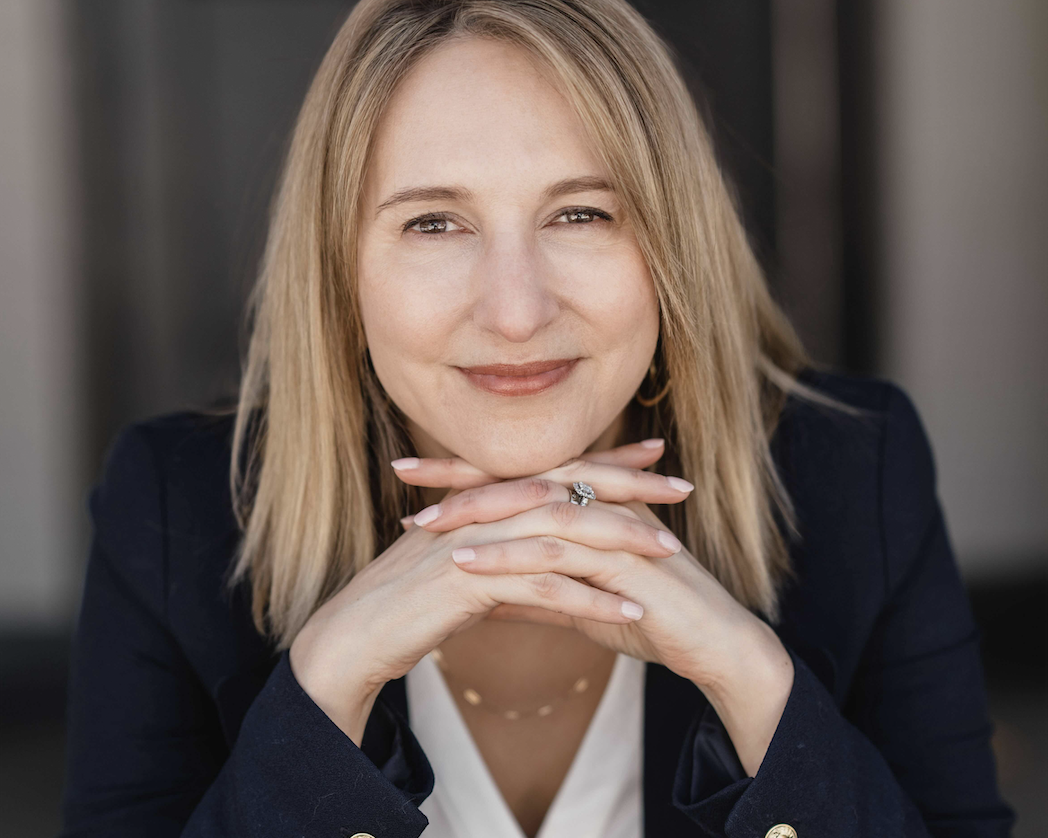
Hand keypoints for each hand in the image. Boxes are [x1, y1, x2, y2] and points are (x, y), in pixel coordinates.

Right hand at [288, 439, 687, 744]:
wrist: (351, 637)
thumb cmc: (407, 605)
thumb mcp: (463, 569)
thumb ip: (505, 557)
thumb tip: (545, 570)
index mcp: (482, 497)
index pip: (555, 468)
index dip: (606, 460)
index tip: (655, 456)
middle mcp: (481, 507)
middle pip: (568, 487)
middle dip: (630, 487)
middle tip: (683, 488)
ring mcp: (475, 540)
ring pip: (564, 532)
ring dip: (622, 543)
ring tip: (671, 553)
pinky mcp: (470, 581)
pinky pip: (544, 588)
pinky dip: (592, 600)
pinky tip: (630, 613)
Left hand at [396, 447, 794, 774]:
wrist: (710, 643)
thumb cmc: (649, 614)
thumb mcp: (577, 599)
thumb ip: (533, 590)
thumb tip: (483, 597)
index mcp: (585, 501)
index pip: (515, 476)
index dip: (463, 470)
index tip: (411, 472)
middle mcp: (595, 501)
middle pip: (516, 476)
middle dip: (455, 473)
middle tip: (401, 472)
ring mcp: (610, 524)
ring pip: (530, 507)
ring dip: (472, 515)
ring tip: (419, 526)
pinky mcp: (621, 557)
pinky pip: (555, 552)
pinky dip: (507, 557)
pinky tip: (465, 565)